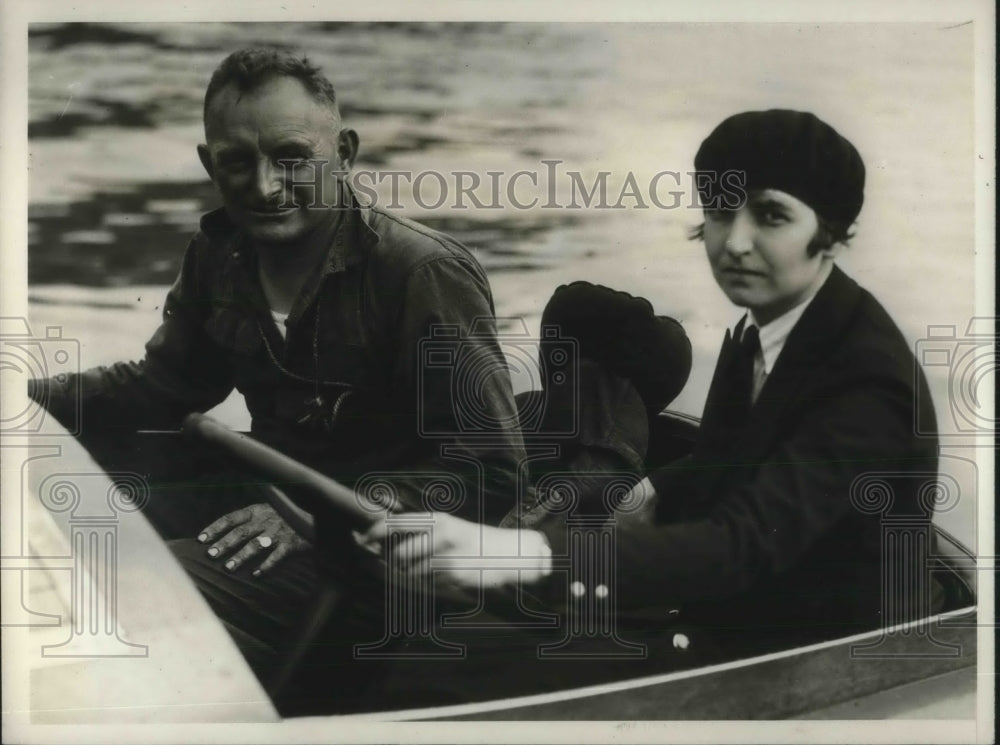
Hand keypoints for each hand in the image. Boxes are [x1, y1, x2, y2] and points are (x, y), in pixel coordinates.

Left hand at [198, 503, 309, 576]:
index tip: (201, 539)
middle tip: (211, 555)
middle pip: (241, 532)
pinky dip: (266, 565)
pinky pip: (277, 556)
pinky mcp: (291, 544)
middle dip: (225, 544)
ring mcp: (279, 532)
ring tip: (228, 567)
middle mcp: (266, 519)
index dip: (215, 528)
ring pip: (257, 545)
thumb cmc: (282, 518)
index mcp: (257, 510)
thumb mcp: (264, 512)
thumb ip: (247, 520)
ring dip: (241, 556)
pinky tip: (256, 574)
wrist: (313, 519)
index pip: (231, 518)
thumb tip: (218, 536)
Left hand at [356, 512, 551, 590]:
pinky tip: (443, 579)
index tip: (361, 540)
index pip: (395, 523)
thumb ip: (419, 532)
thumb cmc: (474, 542)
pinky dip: (428, 586)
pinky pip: (426, 585)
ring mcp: (446, 556)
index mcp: (437, 520)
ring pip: (410, 573)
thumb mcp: (449, 527)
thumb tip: (384, 543)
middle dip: (392, 564)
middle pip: (398, 554)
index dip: (374, 533)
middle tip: (394, 567)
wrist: (508, 554)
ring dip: (412, 578)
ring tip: (430, 573)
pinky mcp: (453, 575)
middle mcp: (440, 535)